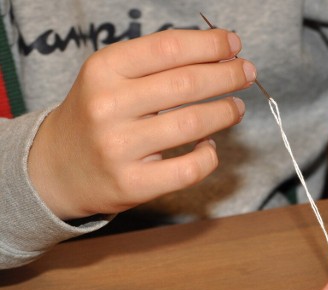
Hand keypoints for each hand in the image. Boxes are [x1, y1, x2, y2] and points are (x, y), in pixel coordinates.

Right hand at [28, 29, 255, 219]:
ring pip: (193, 124)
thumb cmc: (98, 115)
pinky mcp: (133, 184)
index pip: (168, 48)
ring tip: (236, 107)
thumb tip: (218, 52)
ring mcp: (119, 148)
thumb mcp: (112, 77)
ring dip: (225, 112)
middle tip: (247, 72)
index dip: (209, 44)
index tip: (234, 44)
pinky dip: (209, 156)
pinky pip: (189, 169)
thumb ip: (157, 63)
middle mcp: (108, 106)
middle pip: (186, 84)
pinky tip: (209, 146)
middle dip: (227, 75)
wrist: (58, 167)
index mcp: (103, 70)